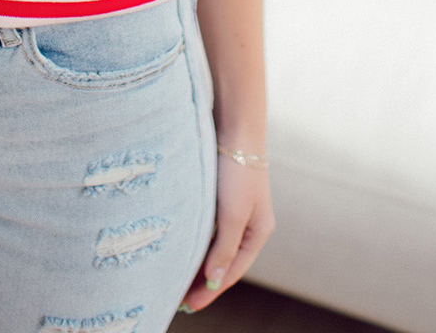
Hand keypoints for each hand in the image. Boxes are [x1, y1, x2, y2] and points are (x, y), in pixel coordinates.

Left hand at [179, 155, 275, 312]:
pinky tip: (181, 247)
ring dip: (198, 261)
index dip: (211, 290)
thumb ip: (224, 249)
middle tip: (178, 299)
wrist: (235, 129)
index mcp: (259, 232)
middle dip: (203, 280)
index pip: (232, 271)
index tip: (189, 305)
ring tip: (176, 279)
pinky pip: (208, 228)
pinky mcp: (221, 196)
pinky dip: (196, 241)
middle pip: (224, 260)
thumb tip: (213, 281)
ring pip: (214, 245)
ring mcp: (235, 210)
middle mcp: (248, 224)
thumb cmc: (237, 172)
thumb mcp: (233, 214)